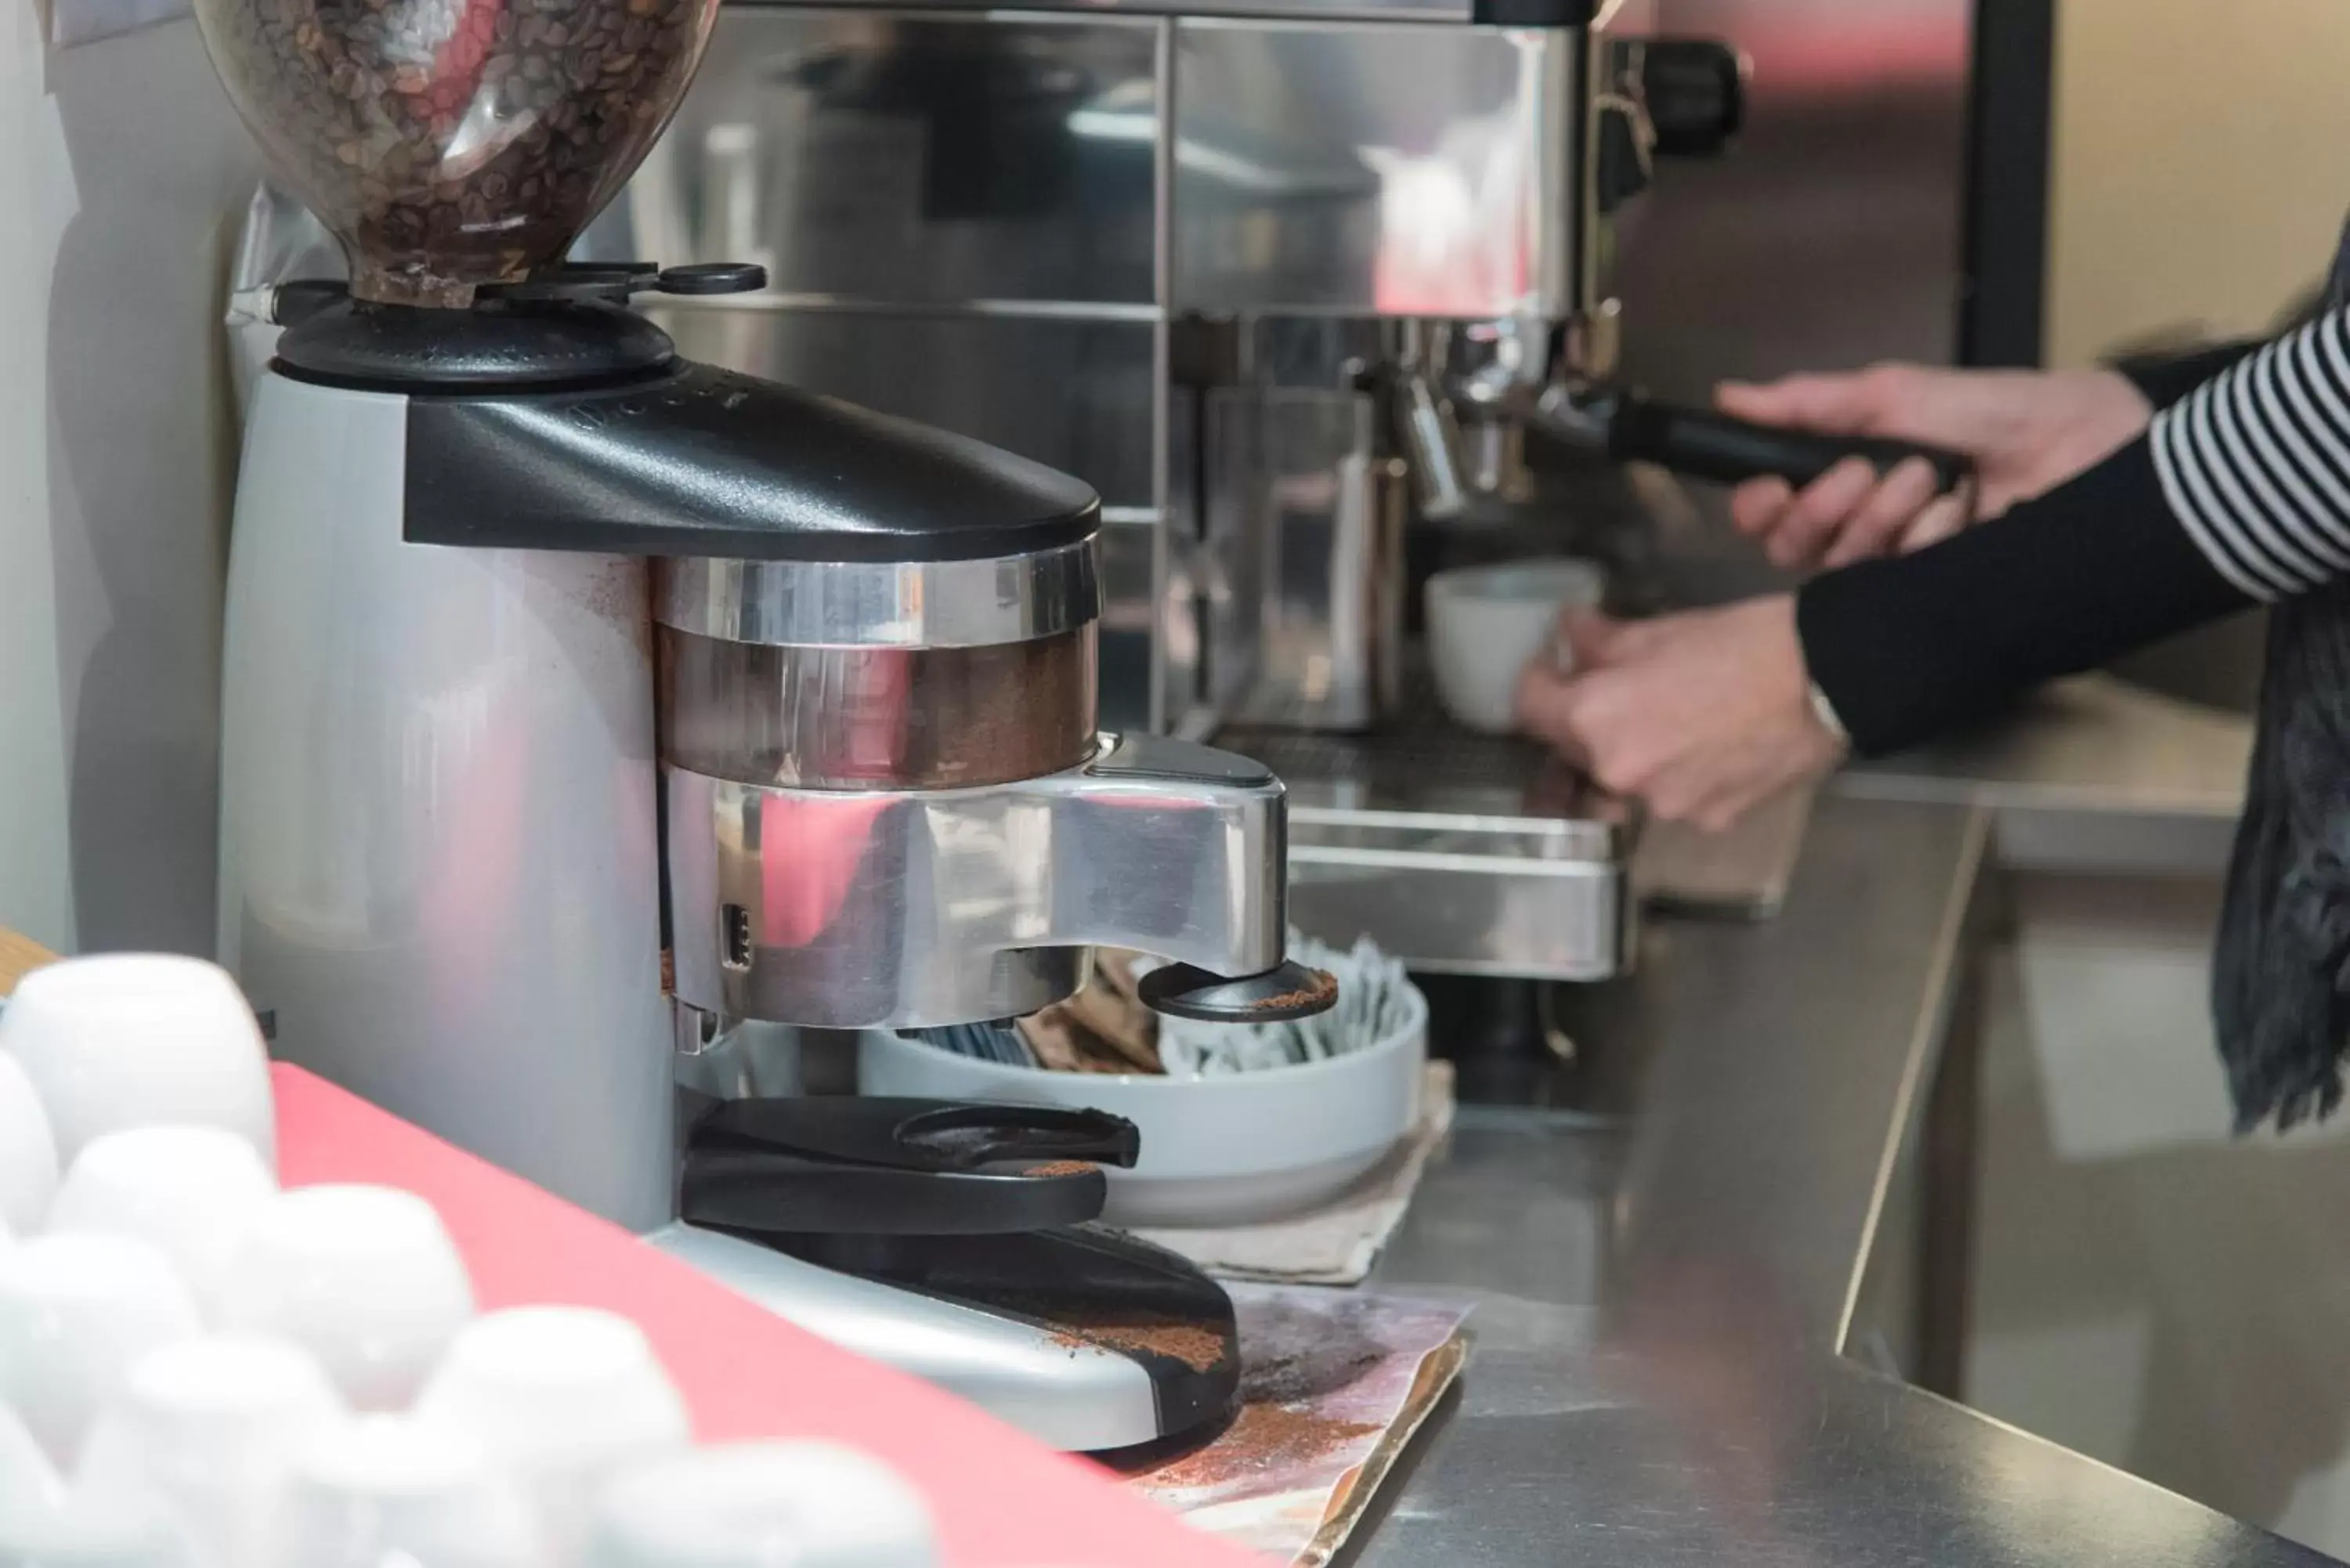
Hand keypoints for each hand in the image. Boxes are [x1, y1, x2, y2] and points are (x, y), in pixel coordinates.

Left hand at [1515, 597, 1842, 830]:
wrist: (1828, 681)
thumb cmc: (1742, 644)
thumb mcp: (1659, 631)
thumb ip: (1600, 641)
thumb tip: (1568, 632)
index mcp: (1594, 720)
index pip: (1528, 709)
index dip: (1536, 682)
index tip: (1549, 668)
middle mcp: (1618, 773)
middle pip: (1572, 752)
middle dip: (1583, 722)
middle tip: (1610, 691)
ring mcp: (1662, 805)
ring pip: (1623, 781)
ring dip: (1630, 754)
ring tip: (1668, 722)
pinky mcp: (1706, 820)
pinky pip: (1671, 799)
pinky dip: (1677, 776)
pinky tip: (1707, 748)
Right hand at [1717, 364, 2151, 571]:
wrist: (2112, 451)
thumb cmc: (2026, 417)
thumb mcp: (1912, 396)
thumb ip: (1822, 401)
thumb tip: (1732, 396)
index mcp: (1859, 483)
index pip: (1776, 515)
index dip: (1762, 506)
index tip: (1770, 486)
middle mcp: (1875, 534)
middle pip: (1794, 551)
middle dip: (1823, 508)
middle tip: (1871, 471)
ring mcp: (1908, 574)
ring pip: (1841, 570)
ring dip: (1880, 520)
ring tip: (1935, 483)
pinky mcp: (1942, 604)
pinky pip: (1893, 591)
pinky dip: (1924, 546)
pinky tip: (1964, 522)